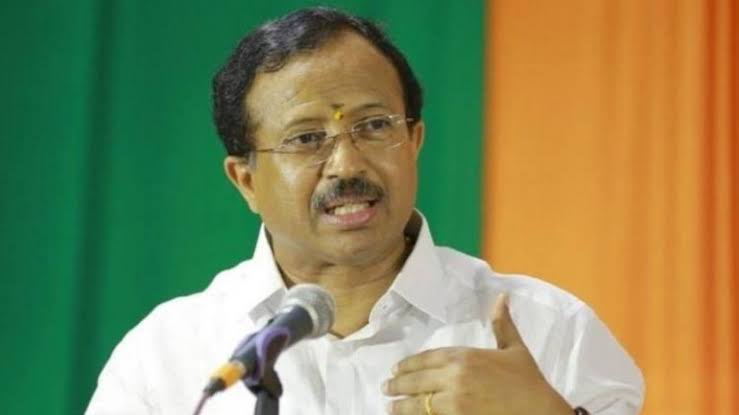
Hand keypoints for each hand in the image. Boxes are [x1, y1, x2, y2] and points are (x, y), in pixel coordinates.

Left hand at [382, 293, 571, 414]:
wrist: (540, 412)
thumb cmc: (529, 382)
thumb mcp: (515, 349)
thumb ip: (502, 324)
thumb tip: (501, 296)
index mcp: (464, 357)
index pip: (426, 359)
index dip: (408, 364)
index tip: (397, 369)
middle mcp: (454, 377)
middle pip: (416, 381)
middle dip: (397, 385)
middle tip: (386, 388)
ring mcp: (454, 402)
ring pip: (417, 403)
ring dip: (400, 406)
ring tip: (390, 407)